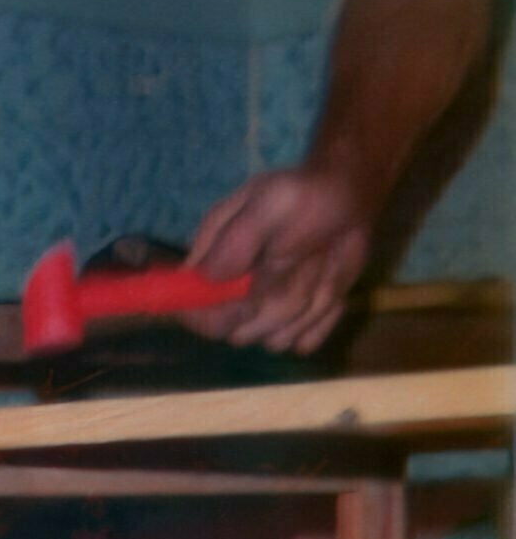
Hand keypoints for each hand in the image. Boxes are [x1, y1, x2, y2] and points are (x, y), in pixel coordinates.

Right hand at [183, 164, 371, 353]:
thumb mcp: (268, 204)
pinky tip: (329, 284)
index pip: (190, 314)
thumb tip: (209, 277)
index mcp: (211, 269)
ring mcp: (265, 315)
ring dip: (307, 304)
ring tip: (318, 261)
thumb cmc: (303, 195)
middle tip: (302, 259)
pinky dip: (322, 318)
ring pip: (276, 340)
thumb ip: (236, 240)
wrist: (348, 197)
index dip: (213, 317)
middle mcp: (231, 300)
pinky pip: (304, 343)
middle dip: (277, 302)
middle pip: (238, 333)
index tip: (245, 301)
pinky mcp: (296, 325)